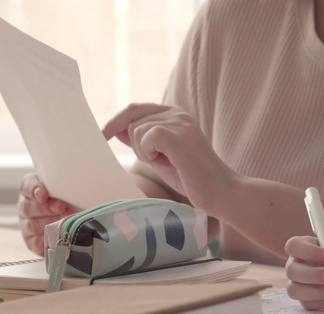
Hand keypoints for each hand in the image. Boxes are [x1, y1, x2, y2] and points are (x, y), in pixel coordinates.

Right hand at [17, 173, 72, 255]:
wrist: (76, 219)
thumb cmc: (74, 199)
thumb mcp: (72, 189)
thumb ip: (70, 186)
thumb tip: (85, 185)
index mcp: (32, 189)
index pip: (26, 186)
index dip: (33, 190)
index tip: (44, 195)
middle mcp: (27, 207)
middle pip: (28, 207)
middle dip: (46, 208)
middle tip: (62, 208)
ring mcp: (27, 225)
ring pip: (32, 225)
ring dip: (49, 224)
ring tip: (66, 223)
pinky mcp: (32, 241)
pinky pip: (35, 243)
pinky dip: (46, 241)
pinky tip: (57, 238)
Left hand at [102, 103, 235, 212]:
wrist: (220, 192)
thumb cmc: (192, 178)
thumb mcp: (161, 156)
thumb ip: (143, 141)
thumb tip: (118, 130)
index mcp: (175, 114)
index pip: (135, 109)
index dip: (115, 122)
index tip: (102, 137)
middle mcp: (177, 113)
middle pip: (132, 119)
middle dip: (136, 145)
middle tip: (160, 161)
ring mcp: (179, 122)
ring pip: (136, 130)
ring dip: (145, 152)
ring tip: (169, 163)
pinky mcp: (177, 135)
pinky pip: (145, 137)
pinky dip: (150, 153)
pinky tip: (169, 161)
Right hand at [285, 235, 323, 309]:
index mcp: (302, 246)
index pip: (294, 246)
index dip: (308, 251)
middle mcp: (295, 265)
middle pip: (291, 270)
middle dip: (312, 274)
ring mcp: (297, 284)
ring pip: (294, 290)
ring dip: (316, 292)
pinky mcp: (305, 299)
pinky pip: (308, 304)